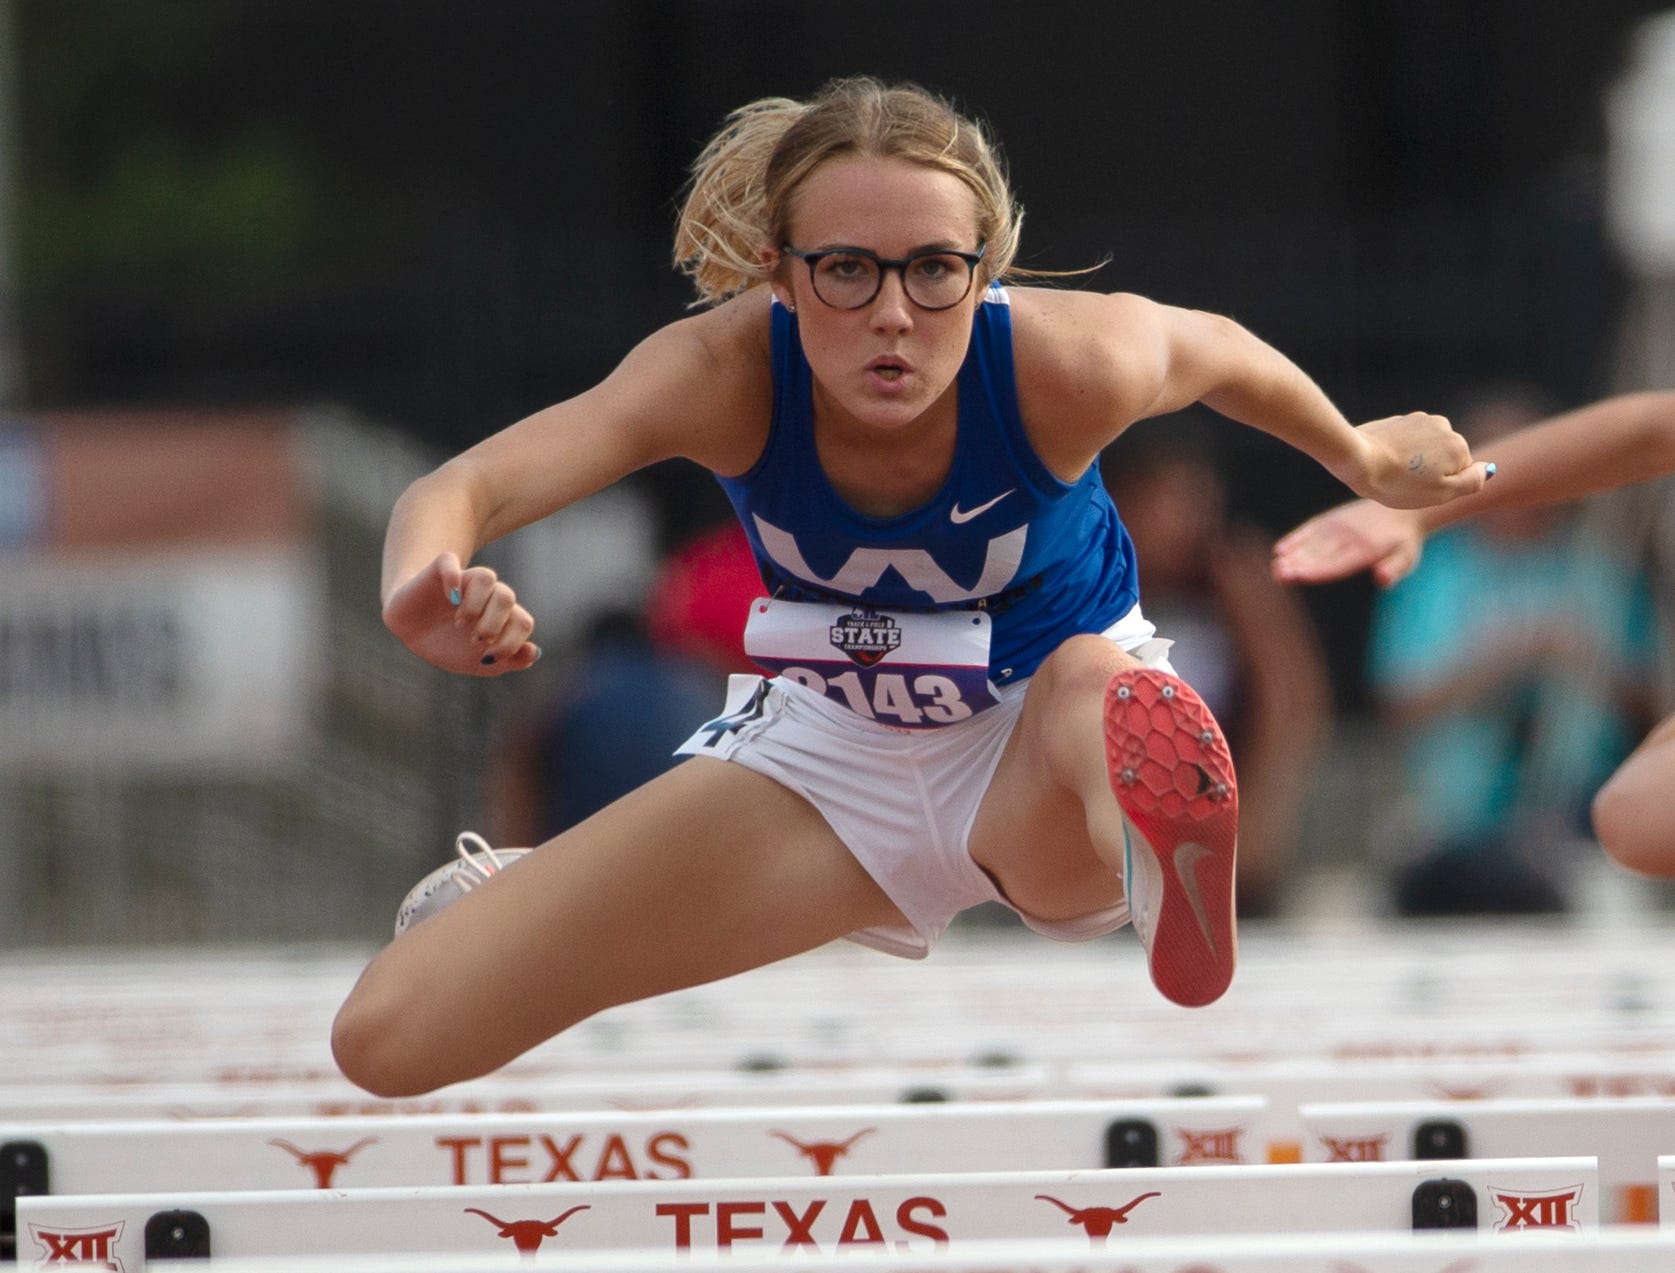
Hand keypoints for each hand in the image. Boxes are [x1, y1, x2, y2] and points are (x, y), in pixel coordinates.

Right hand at [382, 552, 541, 676]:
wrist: (410, 631)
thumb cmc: (447, 644)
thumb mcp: (479, 663)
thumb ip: (509, 660)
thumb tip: (535, 652)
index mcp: (501, 616)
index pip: (523, 622)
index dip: (511, 643)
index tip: (488, 659)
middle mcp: (487, 595)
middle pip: (507, 597)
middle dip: (493, 625)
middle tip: (475, 640)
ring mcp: (464, 580)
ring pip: (486, 577)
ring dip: (475, 604)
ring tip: (460, 623)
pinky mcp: (439, 570)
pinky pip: (449, 561)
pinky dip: (452, 577)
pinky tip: (449, 597)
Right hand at [1271, 498, 1425, 587]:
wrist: (1400, 508)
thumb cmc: (1402, 542)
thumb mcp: (1406, 557)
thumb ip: (1394, 568)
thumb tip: (1382, 578)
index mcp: (1368, 548)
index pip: (1339, 562)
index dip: (1318, 570)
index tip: (1299, 576)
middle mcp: (1349, 535)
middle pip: (1320, 554)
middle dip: (1299, 564)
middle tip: (1279, 574)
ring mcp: (1337, 526)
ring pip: (1311, 543)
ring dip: (1292, 555)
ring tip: (1276, 567)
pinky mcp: (1330, 519)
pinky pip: (1310, 529)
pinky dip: (1295, 539)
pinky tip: (1280, 550)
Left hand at [1347, 412, 1491, 508]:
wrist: (1357, 459)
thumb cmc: (1398, 482)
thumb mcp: (1441, 492)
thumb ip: (1471, 481)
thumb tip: (1489, 469)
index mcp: (1458, 445)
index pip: (1461, 473)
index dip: (1442, 486)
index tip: (1421, 488)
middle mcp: (1444, 426)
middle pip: (1444, 458)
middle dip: (1429, 471)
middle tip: (1406, 481)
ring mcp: (1420, 420)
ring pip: (1425, 450)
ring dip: (1413, 461)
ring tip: (1394, 470)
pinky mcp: (1399, 421)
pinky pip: (1407, 442)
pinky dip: (1399, 452)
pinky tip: (1384, 459)